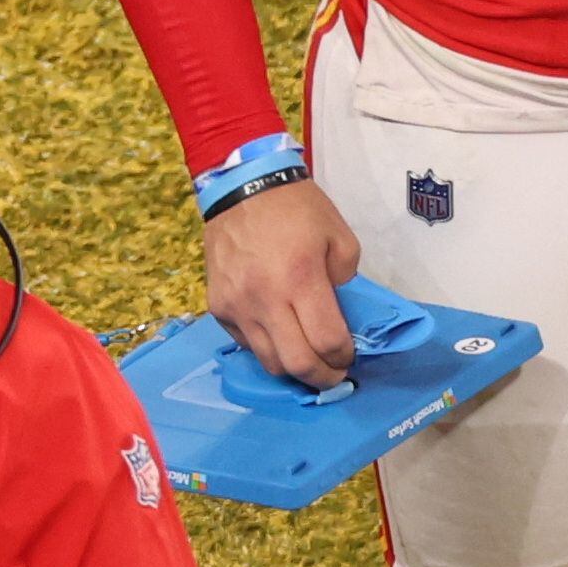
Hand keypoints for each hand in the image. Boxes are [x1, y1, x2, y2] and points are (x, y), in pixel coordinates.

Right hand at [202, 175, 362, 386]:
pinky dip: (266, 348)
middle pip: (295, 363)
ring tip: (307, 361)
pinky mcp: (218, 306)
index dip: (343, 358)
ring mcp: (236, 305)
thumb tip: (339, 313)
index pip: (326, 341)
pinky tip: (279, 336)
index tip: (349, 357)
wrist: (242, 188)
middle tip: (333, 375)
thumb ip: (345, 280)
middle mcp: (264, 298)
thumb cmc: (297, 209)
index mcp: (300, 278)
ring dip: (292, 369)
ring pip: (267, 360)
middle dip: (321, 378)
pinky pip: (245, 343)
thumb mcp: (340, 236)